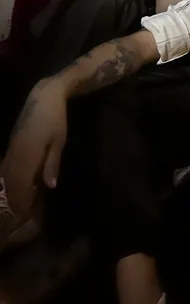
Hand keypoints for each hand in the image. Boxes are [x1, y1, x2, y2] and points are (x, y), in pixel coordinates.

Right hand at [1, 79, 67, 217]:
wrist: (44, 98)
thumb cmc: (56, 120)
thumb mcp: (58, 142)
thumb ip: (51, 164)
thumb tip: (49, 187)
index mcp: (27, 156)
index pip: (19, 185)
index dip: (21, 201)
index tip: (26, 214)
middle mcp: (15, 154)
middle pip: (11, 183)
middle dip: (15, 199)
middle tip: (23, 212)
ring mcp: (11, 148)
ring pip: (7, 175)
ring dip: (12, 189)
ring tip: (20, 201)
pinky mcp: (12, 143)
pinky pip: (7, 166)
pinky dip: (11, 178)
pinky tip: (18, 183)